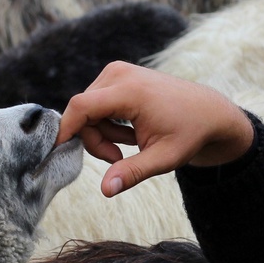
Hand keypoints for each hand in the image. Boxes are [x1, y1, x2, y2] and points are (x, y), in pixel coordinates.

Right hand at [57, 61, 253, 196]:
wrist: (208, 112)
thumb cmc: (189, 134)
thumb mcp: (163, 159)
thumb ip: (132, 172)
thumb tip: (106, 190)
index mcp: (131, 91)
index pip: (81, 107)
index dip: (64, 130)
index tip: (56, 152)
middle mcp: (118, 74)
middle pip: (83, 113)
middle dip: (95, 140)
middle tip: (120, 158)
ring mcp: (116, 72)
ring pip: (87, 110)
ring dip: (104, 133)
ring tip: (133, 142)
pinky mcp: (116, 75)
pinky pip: (95, 103)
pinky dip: (108, 123)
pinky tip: (131, 130)